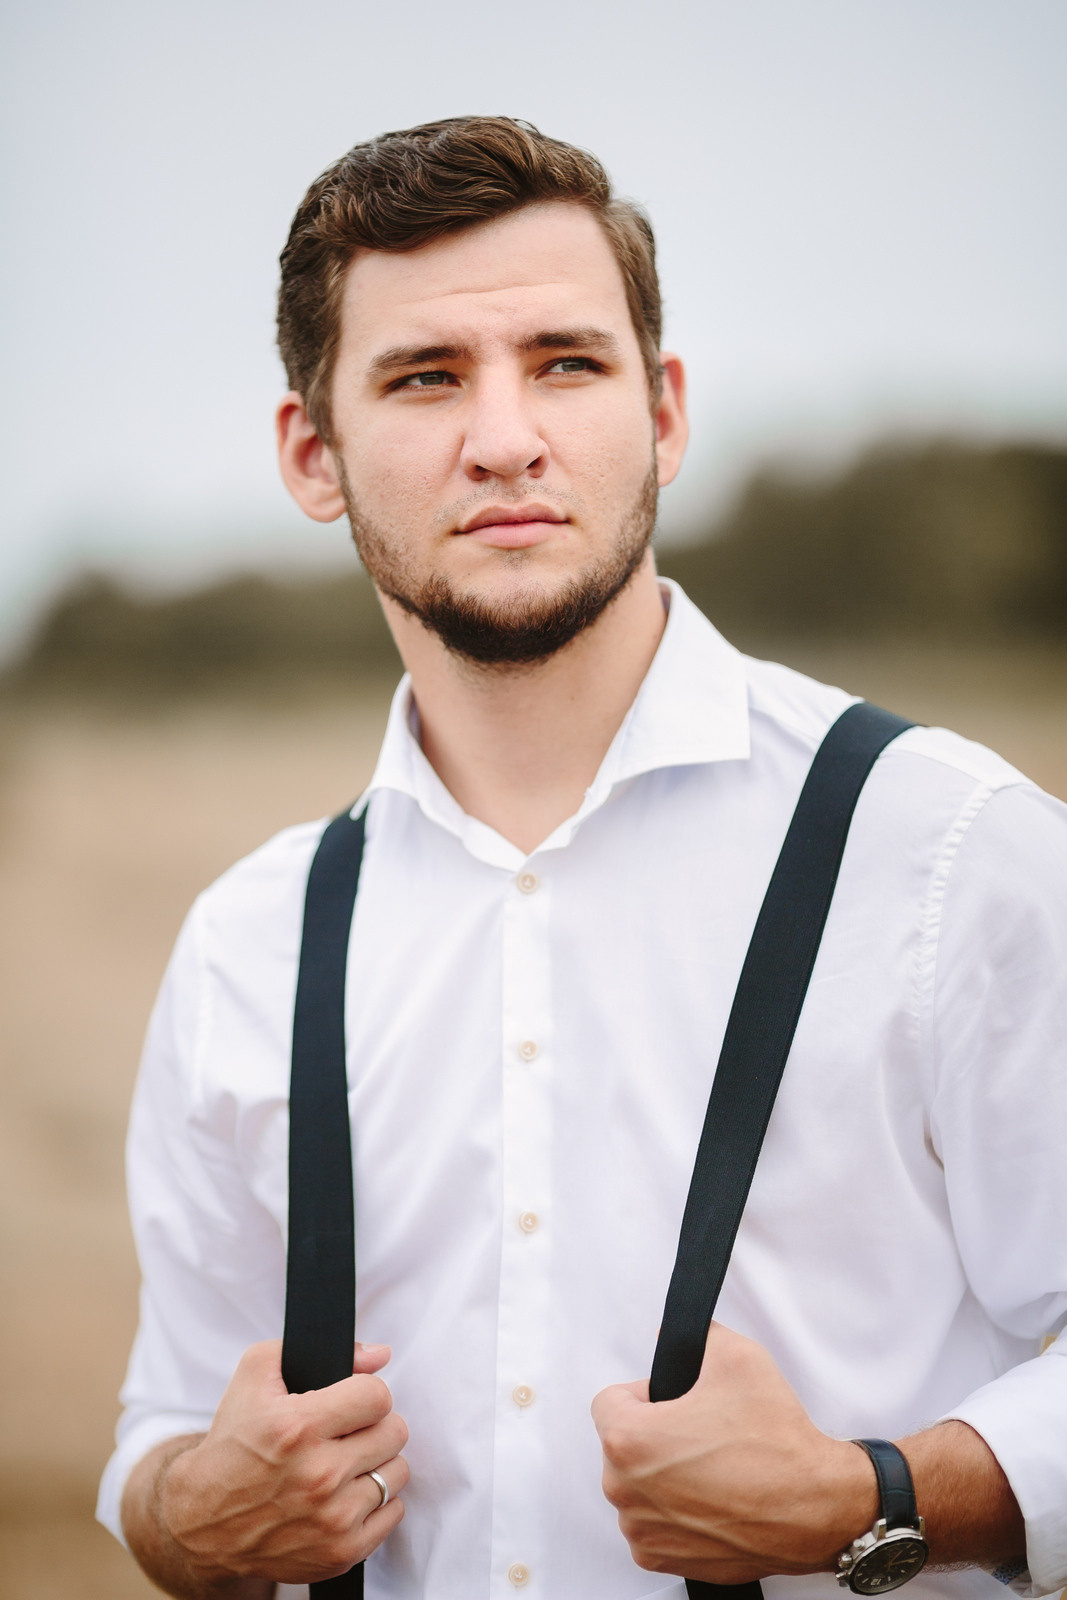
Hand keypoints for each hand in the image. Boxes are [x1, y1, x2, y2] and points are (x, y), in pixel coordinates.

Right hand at [157, 1340, 408, 1586]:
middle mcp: (319, 1475)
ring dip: (376, 1463)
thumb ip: (314, 1350)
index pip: (377, 1396)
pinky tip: (349, 1494)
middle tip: (348, 1432)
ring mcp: (332, 1519)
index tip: (351, 1402)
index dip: (365, 1392)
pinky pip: (393, 1512)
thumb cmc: (233, 1443)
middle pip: (394, 1432)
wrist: (202, 1521)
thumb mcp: (256, 1375)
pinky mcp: (340, 1553)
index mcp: (299, 1427)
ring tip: (347, 1462)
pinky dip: (377, 1502)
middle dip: (374, 1425)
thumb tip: (379, 1355)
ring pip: (397, 1471)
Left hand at [591, 1323, 875, 1584]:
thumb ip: (695, 1336)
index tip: (674, 1403)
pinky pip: (651, 1523)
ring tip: (708, 1466)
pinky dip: (673, 1511)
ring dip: (660, 1474)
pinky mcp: (665, 1558)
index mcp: (629, 1440)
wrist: (815, 1508)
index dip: (644, 1393)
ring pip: (635, 1485)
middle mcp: (626, 1492)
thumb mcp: (736, 1356)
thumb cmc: (776, 1443)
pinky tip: (709, 1498)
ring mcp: (644, 1531)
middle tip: (698, 1431)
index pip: (609, 1401)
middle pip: (619, 1444)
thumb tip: (675, 1336)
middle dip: (652, 1434)